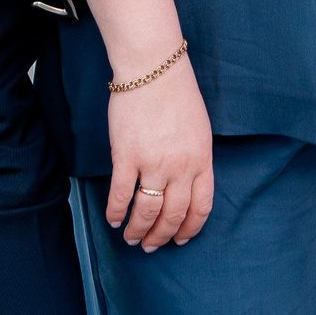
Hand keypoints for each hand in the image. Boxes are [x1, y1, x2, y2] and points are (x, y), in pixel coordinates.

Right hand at [105, 56, 214, 251]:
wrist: (154, 69)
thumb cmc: (177, 94)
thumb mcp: (199, 129)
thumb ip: (195, 159)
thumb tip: (185, 185)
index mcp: (202, 160)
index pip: (200, 207)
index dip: (189, 229)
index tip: (180, 240)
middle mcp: (180, 167)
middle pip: (173, 215)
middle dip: (161, 236)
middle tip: (150, 245)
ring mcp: (153, 164)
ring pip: (147, 211)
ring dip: (138, 230)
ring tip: (131, 237)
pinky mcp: (127, 157)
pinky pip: (121, 195)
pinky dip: (116, 212)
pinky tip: (113, 219)